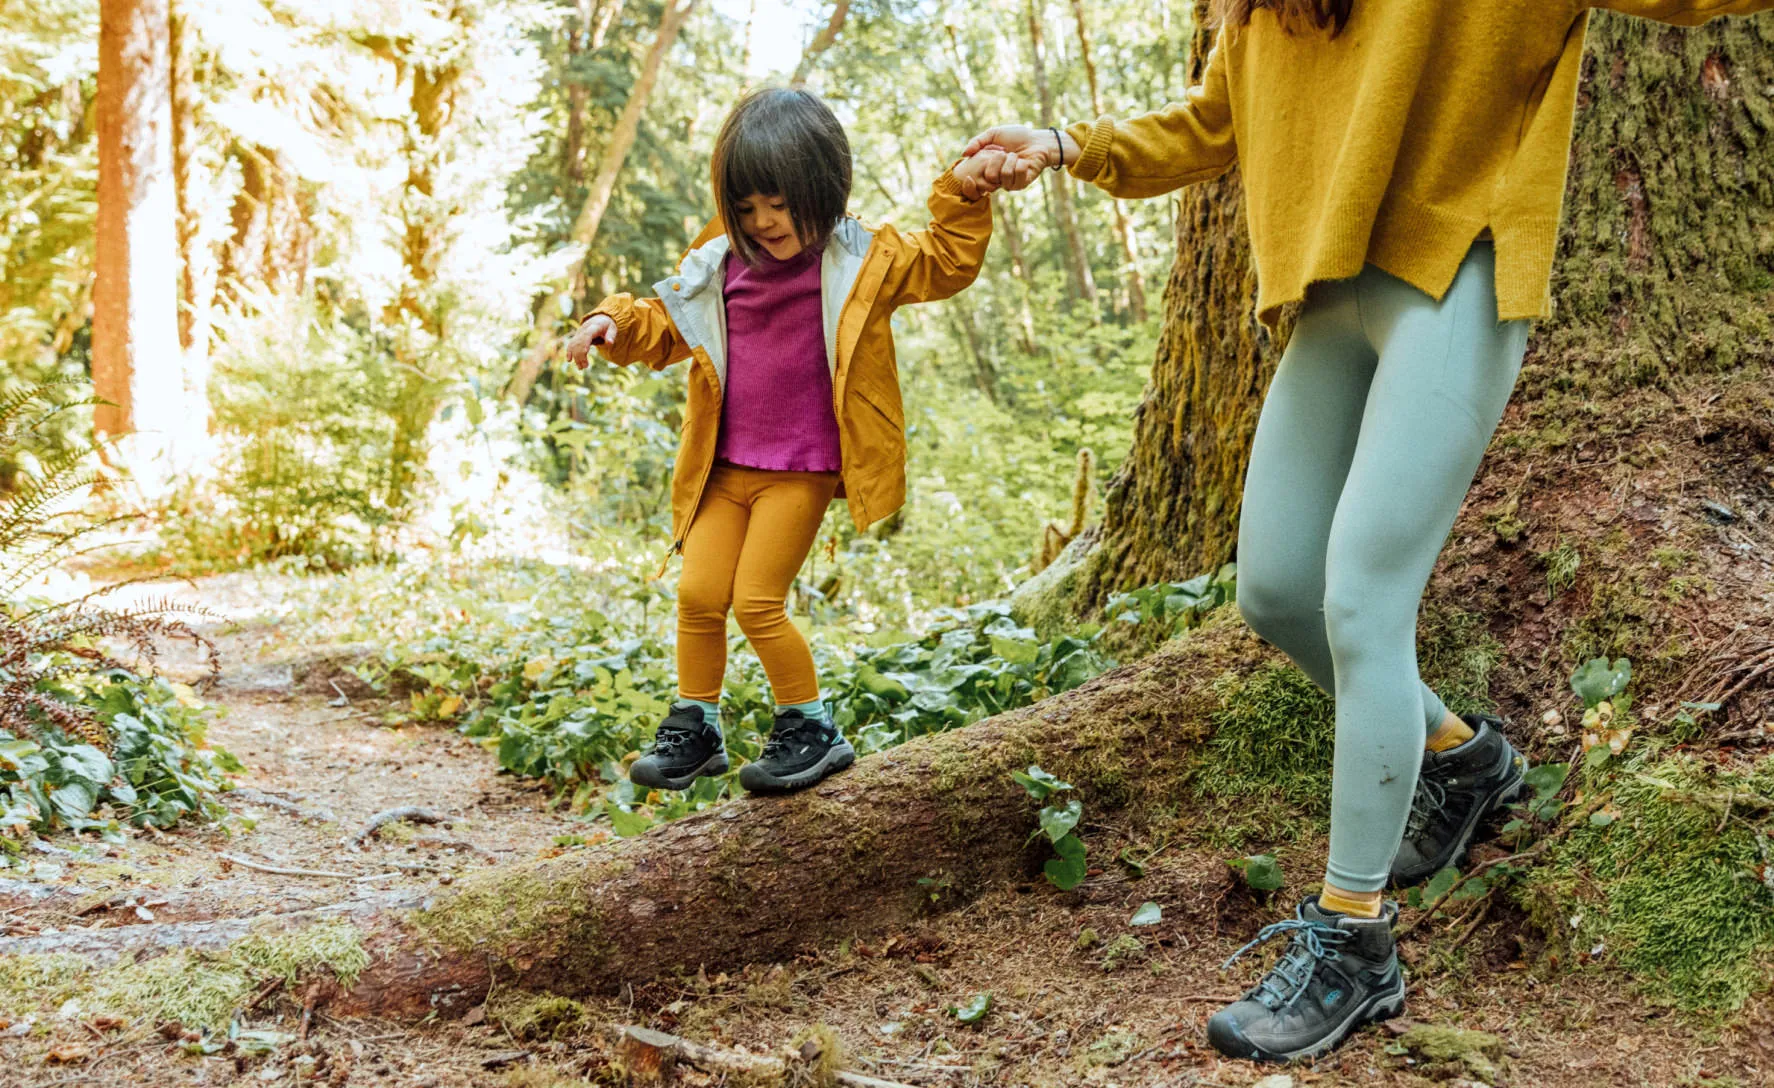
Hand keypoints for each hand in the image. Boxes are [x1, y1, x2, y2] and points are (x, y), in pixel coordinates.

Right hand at [566, 314, 615, 368]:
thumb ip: (611, 336)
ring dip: (576, 356)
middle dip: (580, 355)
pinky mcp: (577, 337)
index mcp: (593, 327)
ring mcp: (579, 333)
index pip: (587, 335)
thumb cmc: (607, 326)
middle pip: (579, 342)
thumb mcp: (612, 329)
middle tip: (585, 366)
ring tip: (581, 368)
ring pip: (574, 344)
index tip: (585, 352)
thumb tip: (609, 343)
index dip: (584, 343)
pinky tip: (569, 360)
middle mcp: (584, 329)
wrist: (599, 320)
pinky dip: (569, 351)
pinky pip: (571, 344)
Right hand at [958, 124, 1076, 198]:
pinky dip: (1021, 163)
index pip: (978, 179)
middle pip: (990, 176)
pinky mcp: (1023, 183)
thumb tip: (963, 154)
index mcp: (989, 169)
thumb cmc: (1017, 137)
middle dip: (998, 159)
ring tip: (1016, 156)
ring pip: (1005, 175)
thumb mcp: (994, 134)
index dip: (979, 171)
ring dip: (1011, 160)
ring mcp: (1011, 183)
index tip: (978, 166)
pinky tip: (1024, 161)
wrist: (1037, 140)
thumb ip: (977, 142)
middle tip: (1005, 153)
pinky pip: (1018, 174)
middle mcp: (998, 179)